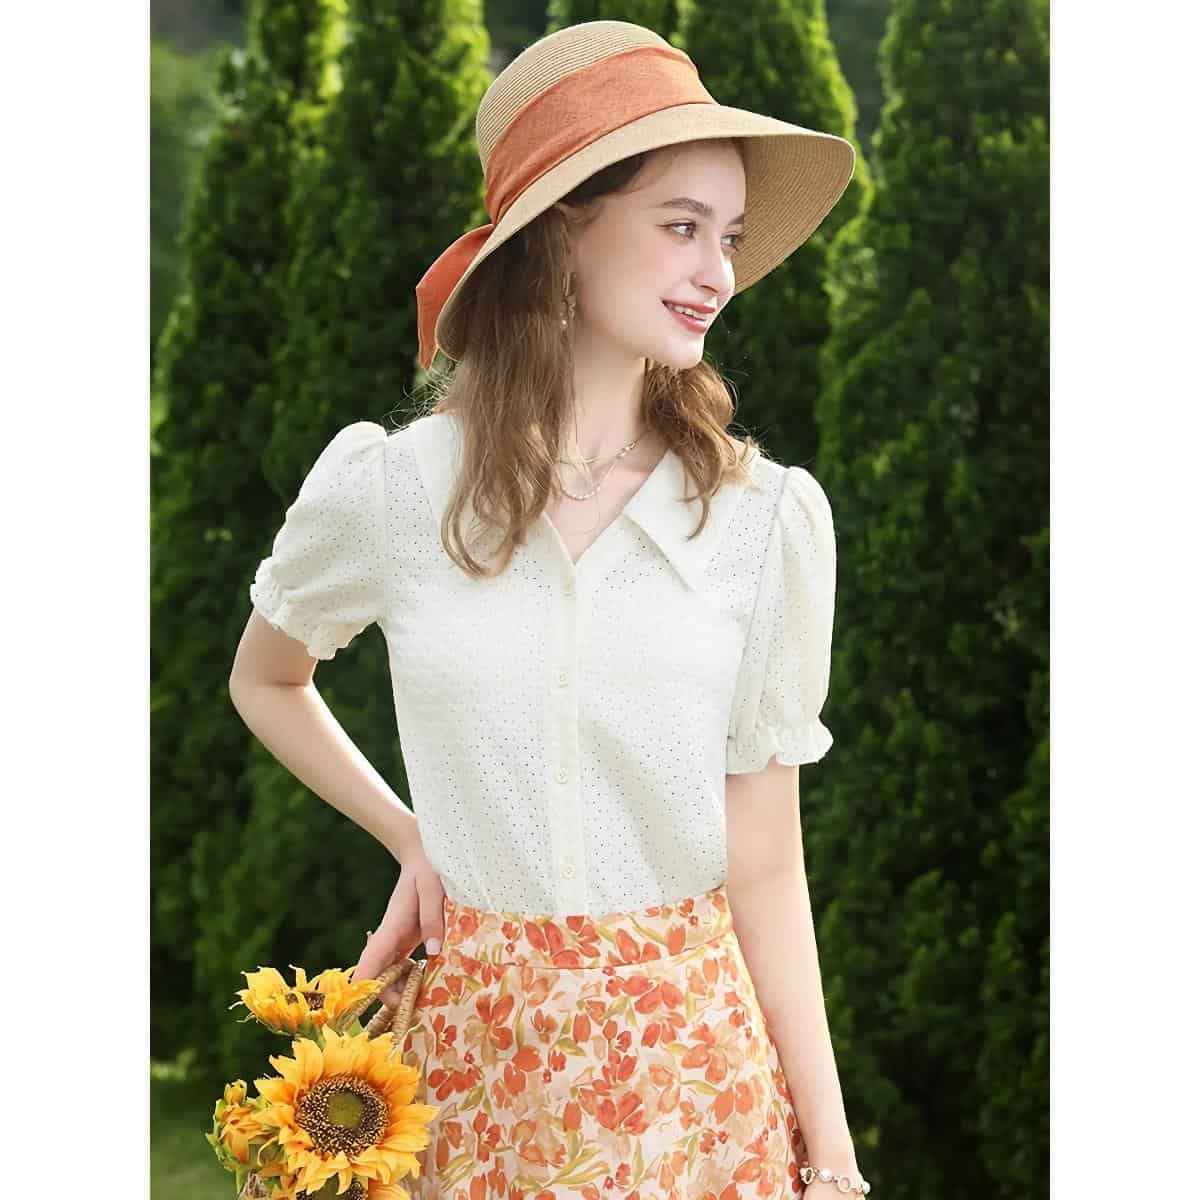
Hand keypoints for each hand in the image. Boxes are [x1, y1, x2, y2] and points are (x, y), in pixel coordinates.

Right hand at [351, 851, 446, 1006]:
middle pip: (376, 978)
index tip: (386, 1007)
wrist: (421, 857)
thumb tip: (433, 952)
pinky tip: (430, 983)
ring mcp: (395, 942)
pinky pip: (400, 968)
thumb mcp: (432, 889)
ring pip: (387, 976)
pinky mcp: (405, 942)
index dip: (367, 989)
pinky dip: (411, 980)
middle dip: (391, 999)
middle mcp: (388, 939)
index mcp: (390, 929)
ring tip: (428, 999)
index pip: (368, 965)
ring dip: (402, 991)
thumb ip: (432, 918)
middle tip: (419, 1008)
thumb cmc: (427, 870)